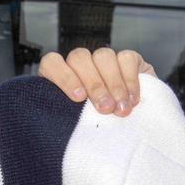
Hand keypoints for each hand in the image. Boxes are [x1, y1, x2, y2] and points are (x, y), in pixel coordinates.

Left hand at [37, 47, 155, 116]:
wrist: (125, 129)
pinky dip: (130, 80)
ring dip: (114, 84)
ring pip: (103, 56)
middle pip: (79, 58)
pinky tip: (132, 99)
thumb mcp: (75, 123)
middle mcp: (79, 63)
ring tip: (121, 108)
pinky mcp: (128, 58)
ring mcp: (103, 58)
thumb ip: (68, 116)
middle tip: (105, 108)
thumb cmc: (91, 126)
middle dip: (94, 85)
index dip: (64, 77)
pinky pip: (127, 58)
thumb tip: (66, 124)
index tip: (78, 98)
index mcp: (58, 75)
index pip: (52, 63)